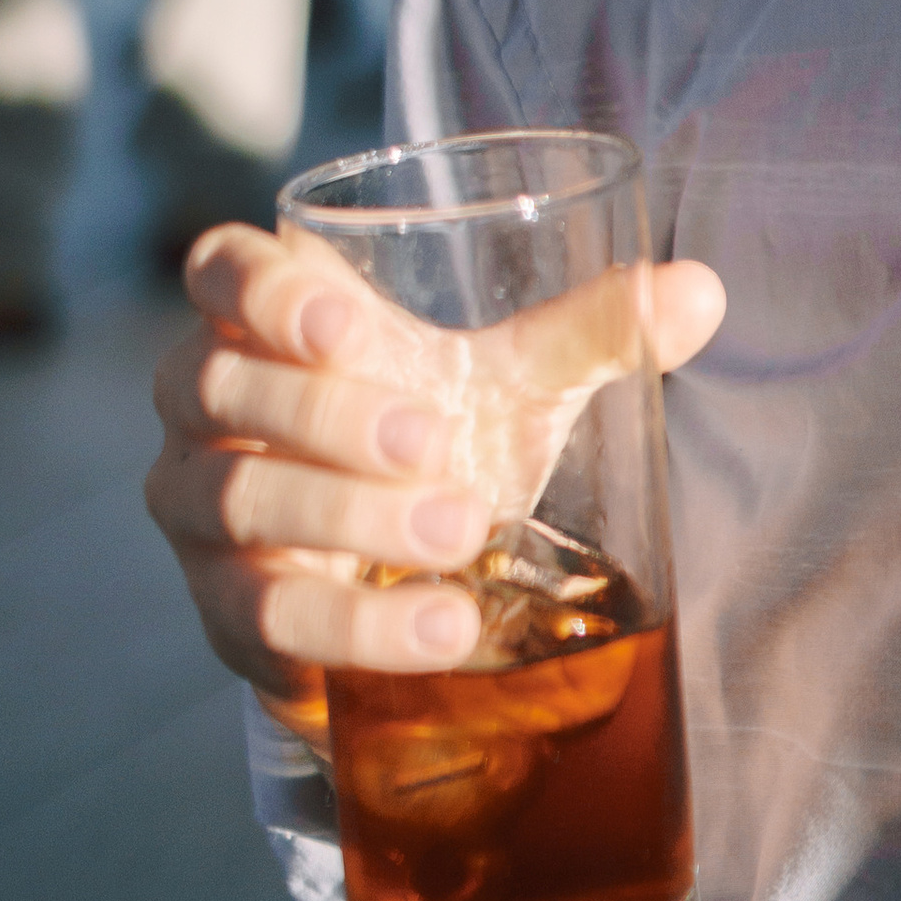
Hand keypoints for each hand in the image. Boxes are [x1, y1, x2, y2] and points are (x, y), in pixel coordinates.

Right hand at [145, 222, 726, 724]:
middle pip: (218, 389)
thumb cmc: (440, 429)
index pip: (219, 271)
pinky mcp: (225, 611)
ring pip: (237, 503)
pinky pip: (263, 619)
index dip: (263, 292)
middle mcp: (206, 407)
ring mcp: (200, 512)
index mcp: (262, 319)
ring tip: (461, 536)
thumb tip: (701, 291)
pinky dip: (354, 626)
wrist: (404, 567)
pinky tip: (437, 630)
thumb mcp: (510, 378)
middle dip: (327, 418)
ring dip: (347, 522)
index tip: (350, 325)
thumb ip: (590, 330)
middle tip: (437, 443)